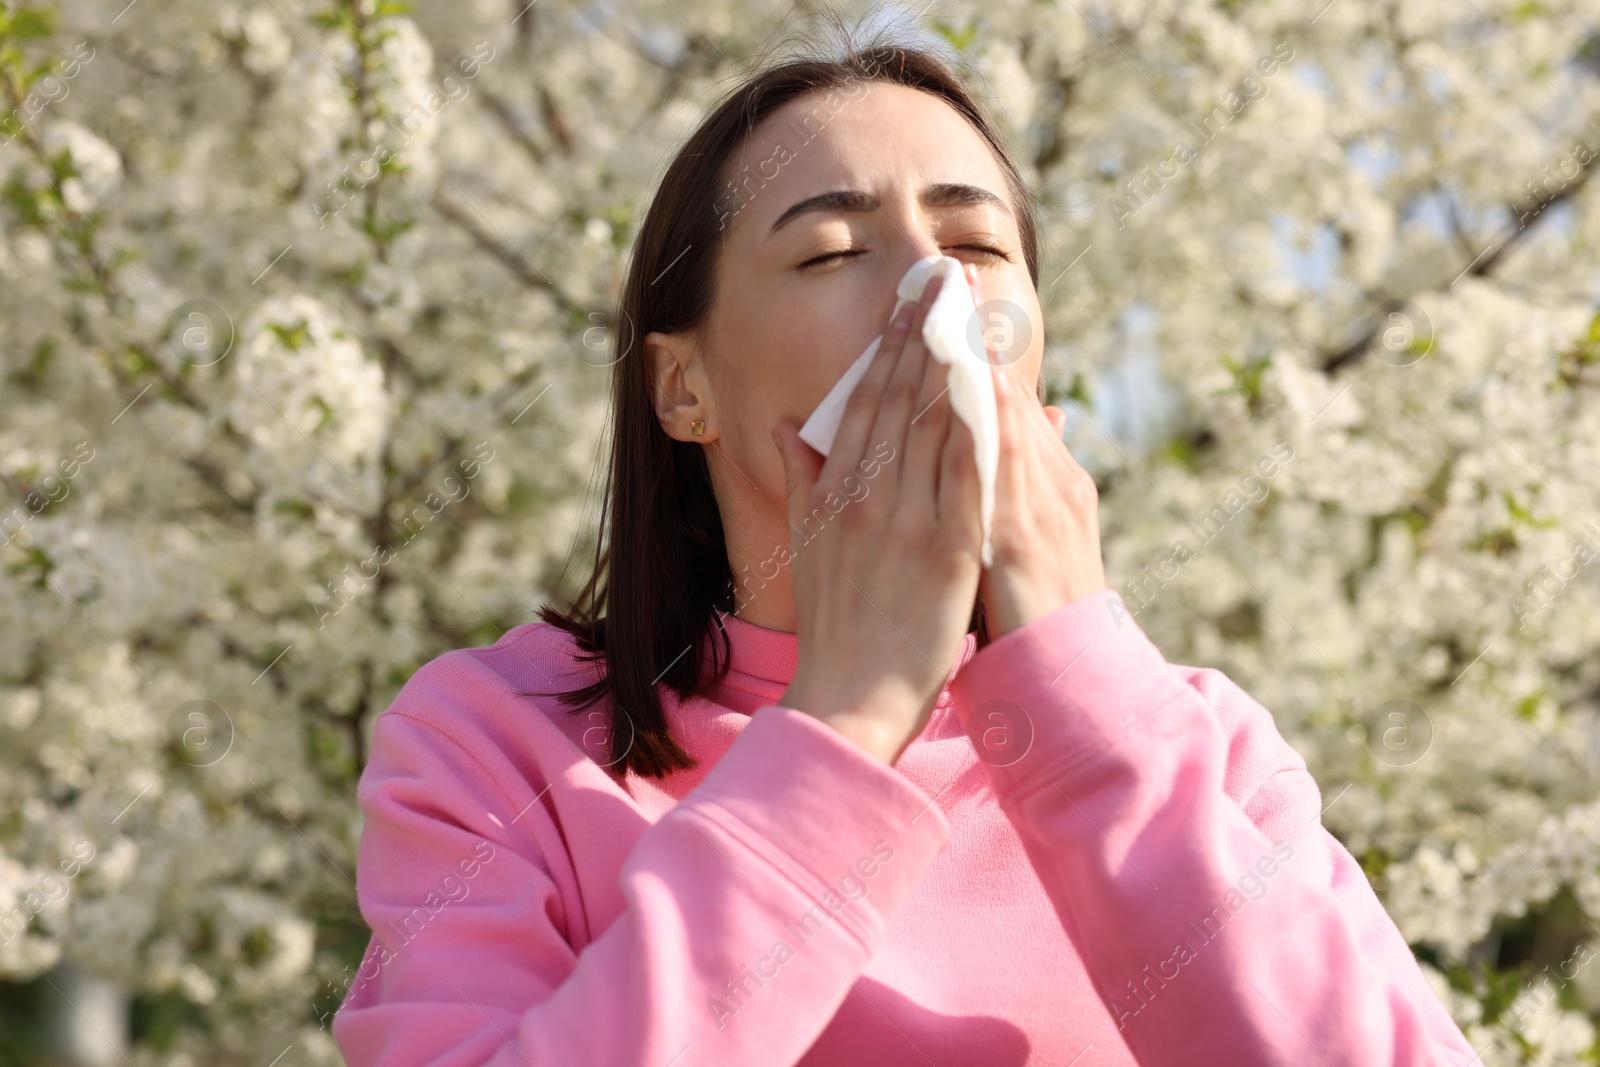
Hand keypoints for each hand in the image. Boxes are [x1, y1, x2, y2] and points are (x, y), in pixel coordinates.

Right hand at [771, 270, 983, 765]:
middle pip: (897, 398)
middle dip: (922, 333)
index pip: (862, 402)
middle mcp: (866, 496)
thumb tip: (787, 425)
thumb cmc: (831, 629)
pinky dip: (975, 426)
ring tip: (969, 309)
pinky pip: (962, 474)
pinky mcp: (944, 550)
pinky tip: (990, 385)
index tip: (906, 300)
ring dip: (952, 362)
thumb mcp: (803, 546)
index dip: (887, 345)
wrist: (845, 700)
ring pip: (929, 424)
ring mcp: (905, 520)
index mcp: (834, 493)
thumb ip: (801, 481)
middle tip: (942, 277)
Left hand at [965, 263, 1106, 638]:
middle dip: (976, 330)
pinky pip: (1002, 476)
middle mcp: (1049, 484)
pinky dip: (986, 430)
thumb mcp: (1038, 535)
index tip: (948, 290)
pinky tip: (966, 392)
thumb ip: (1033, 476)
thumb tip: (1046, 416)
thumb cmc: (1040, 611)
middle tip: (951, 268)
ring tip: (954, 307)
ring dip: (978, 360)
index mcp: (1046, 481)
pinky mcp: (1024, 542)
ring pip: (1007, 420)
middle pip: (1006, 392)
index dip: (974, 344)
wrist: (1070, 679)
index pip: (1003, 398)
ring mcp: (1039, 510)